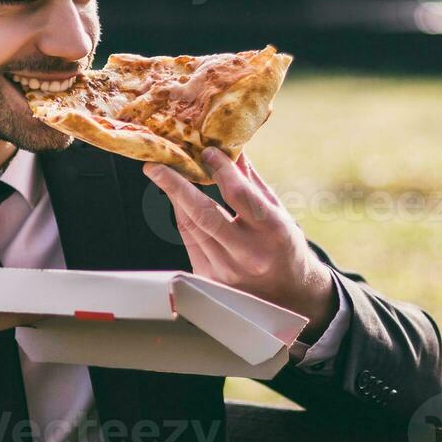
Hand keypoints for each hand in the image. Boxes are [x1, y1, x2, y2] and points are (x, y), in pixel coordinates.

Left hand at [144, 148, 336, 341]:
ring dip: (174, 198)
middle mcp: (249, 254)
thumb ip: (251, 182)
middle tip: (155, 164)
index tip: (206, 151)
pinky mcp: (209, 280)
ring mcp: (226, 271)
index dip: (220, 170)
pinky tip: (177, 200)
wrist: (286, 295)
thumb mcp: (278, 211)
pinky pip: (188, 240)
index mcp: (274, 232)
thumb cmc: (283, 245)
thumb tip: (229, 146)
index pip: (239, 195)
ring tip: (161, 174)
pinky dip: (182, 216)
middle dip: (175, 186)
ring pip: (190, 227)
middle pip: (204, 214)